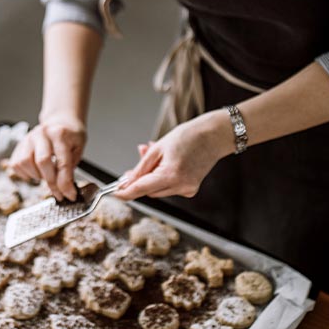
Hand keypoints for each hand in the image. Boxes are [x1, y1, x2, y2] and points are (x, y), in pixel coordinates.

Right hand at [9, 115, 86, 200]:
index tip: (70, 195)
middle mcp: (41, 134)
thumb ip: (71, 167)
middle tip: (59, 193)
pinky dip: (26, 173)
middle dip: (51, 183)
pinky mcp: (19, 145)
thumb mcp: (79, 148)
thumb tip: (66, 189)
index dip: (65, 183)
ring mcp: (28, 138)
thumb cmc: (70, 135)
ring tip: (46, 174)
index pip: (62, 162)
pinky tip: (36, 171)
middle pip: (42, 162)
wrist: (60, 120)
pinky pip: (16, 164)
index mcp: (60, 134)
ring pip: (26, 163)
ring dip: (37, 175)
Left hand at [114, 112, 232, 200]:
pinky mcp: (191, 190)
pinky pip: (169, 188)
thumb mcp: (158, 148)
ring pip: (158, 190)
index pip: (140, 189)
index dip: (125, 192)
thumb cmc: (189, 137)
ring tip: (156, 155)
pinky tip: (168, 162)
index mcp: (171, 175)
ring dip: (152, 176)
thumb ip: (141, 167)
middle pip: (148, 190)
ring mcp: (187, 190)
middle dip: (140, 179)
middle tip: (137, 162)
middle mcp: (181, 186)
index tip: (114, 193)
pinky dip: (163, 178)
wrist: (214, 136)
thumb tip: (127, 181)